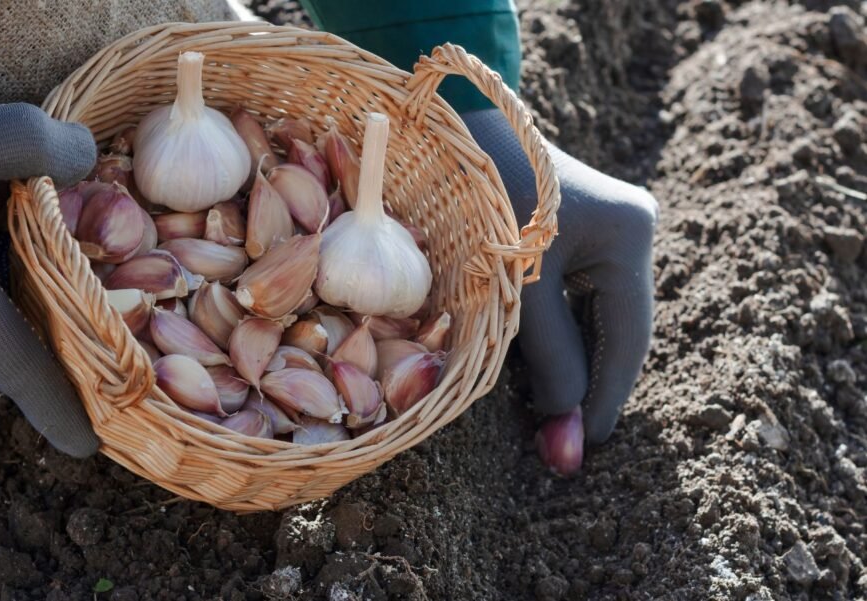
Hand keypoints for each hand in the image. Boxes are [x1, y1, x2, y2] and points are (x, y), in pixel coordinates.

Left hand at [463, 108, 658, 443]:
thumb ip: (549, 358)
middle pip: (613, 330)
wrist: (443, 126)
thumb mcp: (516, 286)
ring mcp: (601, 227)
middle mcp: (628, 229)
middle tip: (558, 445)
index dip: (604, 400)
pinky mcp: (569, 229)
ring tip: (543, 419)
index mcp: (629, 234)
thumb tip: (568, 432)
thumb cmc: (477, 198)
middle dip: (584, 387)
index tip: (581, 450)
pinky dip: (550, 334)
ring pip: (589, 317)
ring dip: (566, 365)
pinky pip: (568, 297)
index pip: (627, 338)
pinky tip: (530, 371)